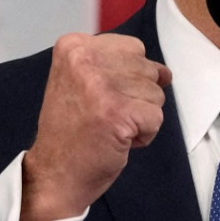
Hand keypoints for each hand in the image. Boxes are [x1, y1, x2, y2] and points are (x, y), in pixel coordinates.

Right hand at [20, 33, 171, 220]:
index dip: (127, 77)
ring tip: (109, 127)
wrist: (55, 173)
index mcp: (73, 46)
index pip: (133, 47)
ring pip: (155, 93)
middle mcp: (84, 59)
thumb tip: (164, 72)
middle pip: (146, 68)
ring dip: (140, 116)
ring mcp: (100, 85)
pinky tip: (118, 140)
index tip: (101, 97)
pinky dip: (144, 134)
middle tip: (103, 115)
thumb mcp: (80, 80)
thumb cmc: (71, 131)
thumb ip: (116, 65)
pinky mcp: (117, 112)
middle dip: (135, 97)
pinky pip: (156, 117)